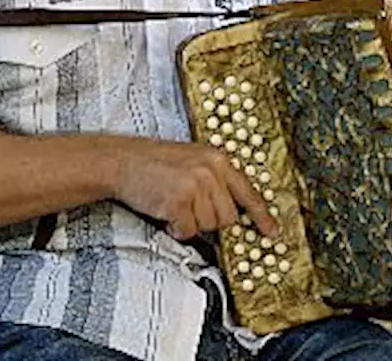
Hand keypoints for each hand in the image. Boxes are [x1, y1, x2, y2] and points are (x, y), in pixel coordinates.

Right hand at [113, 138, 279, 240]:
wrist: (120, 160)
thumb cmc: (150, 162)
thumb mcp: (190, 160)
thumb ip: (214, 180)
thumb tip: (231, 211)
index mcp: (217, 159)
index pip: (248, 192)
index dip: (261, 216)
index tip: (271, 232)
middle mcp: (210, 171)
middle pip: (228, 217)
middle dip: (208, 219)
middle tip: (187, 206)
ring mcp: (196, 185)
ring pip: (208, 226)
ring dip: (190, 222)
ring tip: (172, 203)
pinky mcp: (179, 200)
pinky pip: (188, 231)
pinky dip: (175, 228)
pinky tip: (164, 211)